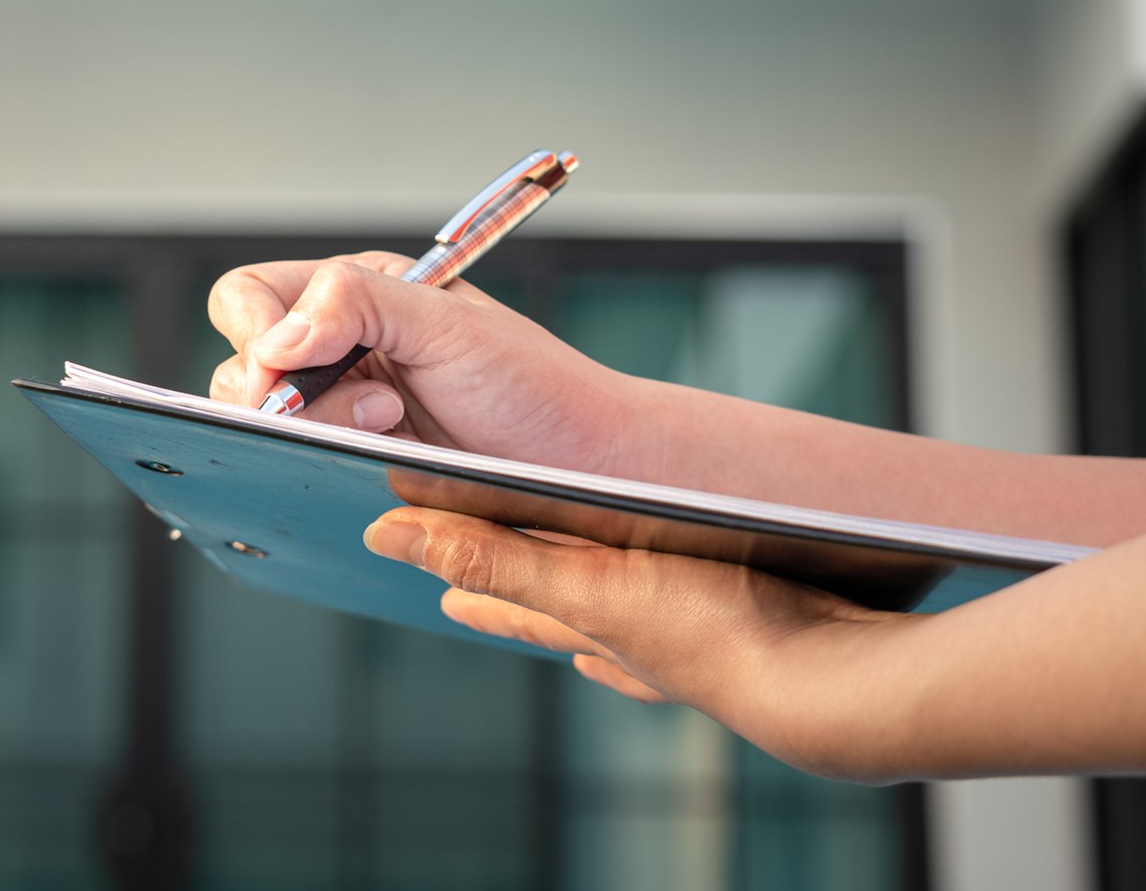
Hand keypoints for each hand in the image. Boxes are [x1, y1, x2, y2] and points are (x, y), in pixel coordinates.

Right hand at [206, 254, 638, 476]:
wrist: (586, 467)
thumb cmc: (534, 385)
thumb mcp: (449, 323)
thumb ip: (356, 304)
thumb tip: (275, 340)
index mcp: (354, 292)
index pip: (248, 295)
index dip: (253, 329)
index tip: (287, 366)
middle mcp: (337, 344)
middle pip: (243, 364)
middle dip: (293, 391)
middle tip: (376, 405)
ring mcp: (339, 407)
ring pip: (263, 421)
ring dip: (318, 427)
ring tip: (391, 429)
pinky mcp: (350, 461)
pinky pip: (294, 463)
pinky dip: (318, 464)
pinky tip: (374, 463)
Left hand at [363, 501, 927, 783]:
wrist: (833, 684)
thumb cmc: (713, 632)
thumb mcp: (587, 584)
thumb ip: (492, 556)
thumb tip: (389, 538)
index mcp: (587, 622)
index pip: (506, 600)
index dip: (463, 581)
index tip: (424, 574)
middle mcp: (628, 639)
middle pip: (552, 611)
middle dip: (512, 597)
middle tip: (469, 597)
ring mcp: (687, 642)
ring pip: (617, 620)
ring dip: (586, 612)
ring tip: (563, 619)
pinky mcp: (746, 631)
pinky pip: (690, 623)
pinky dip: (660, 630)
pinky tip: (662, 630)